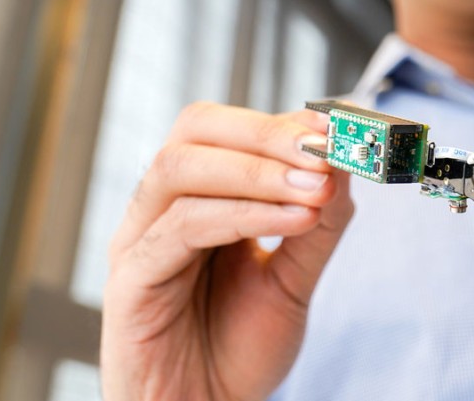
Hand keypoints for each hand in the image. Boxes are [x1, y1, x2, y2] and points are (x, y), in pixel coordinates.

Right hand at [101, 102, 353, 400]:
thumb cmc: (237, 350)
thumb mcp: (294, 279)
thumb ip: (318, 224)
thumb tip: (344, 163)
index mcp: (198, 197)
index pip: (228, 128)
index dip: (283, 122)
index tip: (338, 128)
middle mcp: (162, 208)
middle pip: (195, 130)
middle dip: (266, 133)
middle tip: (324, 150)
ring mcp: (140, 240)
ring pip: (181, 169)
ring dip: (259, 170)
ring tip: (317, 189)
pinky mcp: (130, 281)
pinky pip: (181, 227)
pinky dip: (245, 214)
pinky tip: (296, 219)